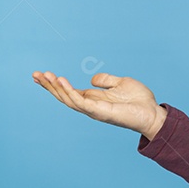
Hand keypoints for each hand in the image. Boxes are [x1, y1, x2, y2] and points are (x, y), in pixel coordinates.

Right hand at [32, 71, 166, 139]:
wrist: (153, 113)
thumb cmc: (139, 101)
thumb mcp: (121, 83)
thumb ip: (106, 81)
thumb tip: (91, 79)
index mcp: (94, 99)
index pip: (69, 92)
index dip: (54, 84)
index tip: (41, 74)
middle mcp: (90, 106)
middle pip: (64, 96)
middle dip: (48, 86)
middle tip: (35, 74)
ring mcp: (94, 110)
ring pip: (68, 99)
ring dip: (55, 88)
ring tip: (45, 76)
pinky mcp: (100, 112)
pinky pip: (80, 102)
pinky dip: (69, 92)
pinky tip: (61, 82)